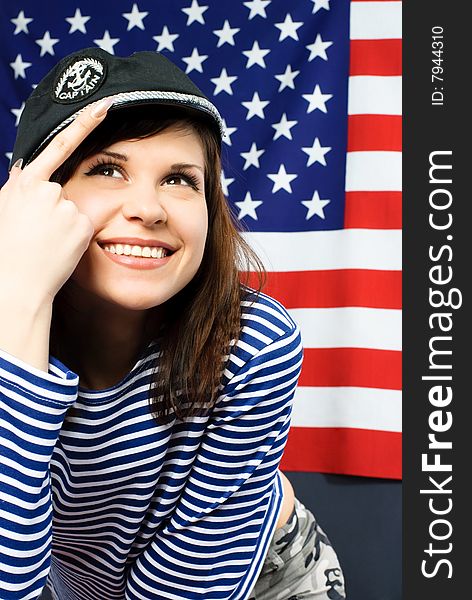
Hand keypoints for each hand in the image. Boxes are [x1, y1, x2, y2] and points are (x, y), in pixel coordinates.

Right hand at [0, 98, 112, 304]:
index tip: (106, 106)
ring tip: (45, 243)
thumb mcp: (5, 209)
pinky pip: (84, 227)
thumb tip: (26, 168)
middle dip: (54, 210)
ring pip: (74, 210)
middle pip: (62, 191)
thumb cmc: (7, 249)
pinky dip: (74, 237)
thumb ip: (19, 187)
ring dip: (64, 225)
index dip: (85, 123)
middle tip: (37, 234)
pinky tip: (59, 249)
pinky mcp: (83, 224)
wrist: (16, 283)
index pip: (60, 146)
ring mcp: (67, 206)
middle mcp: (47, 189)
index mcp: (25, 183)